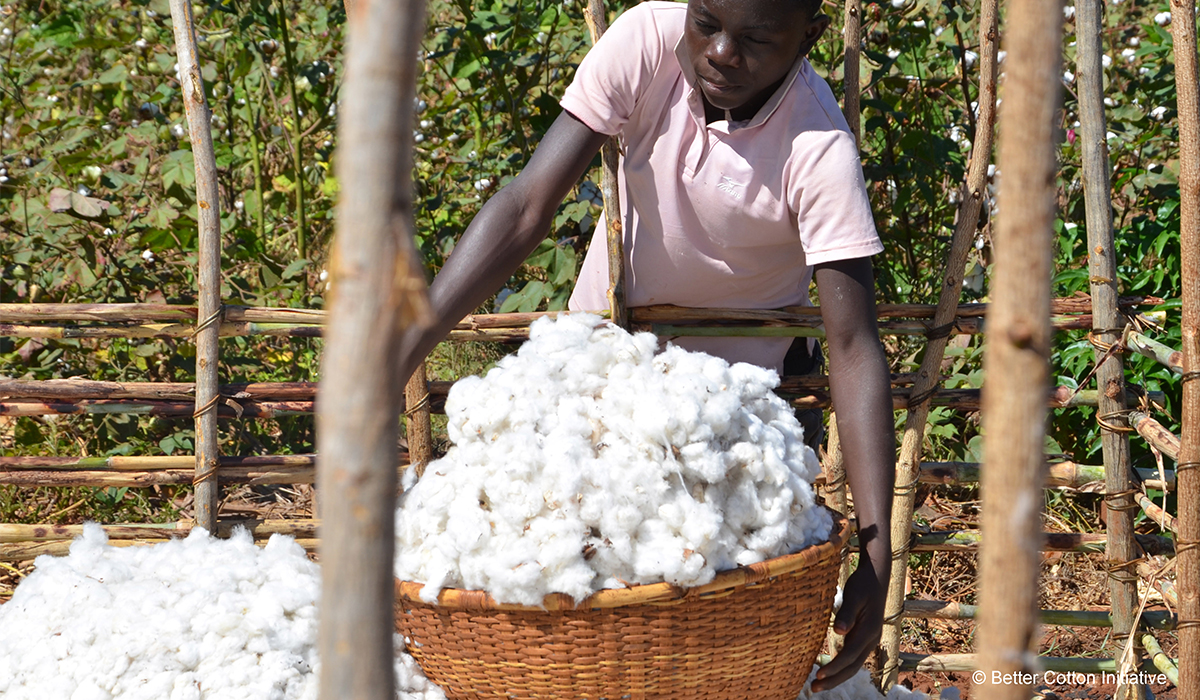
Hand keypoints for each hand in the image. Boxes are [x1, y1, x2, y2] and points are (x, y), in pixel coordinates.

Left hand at [811, 559, 886, 691]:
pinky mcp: (863, 637)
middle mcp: (871, 639)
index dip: (834, 667)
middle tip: (814, 689)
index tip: (819, 675)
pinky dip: (840, 666)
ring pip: (853, 664)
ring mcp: (868, 640)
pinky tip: (828, 670)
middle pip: (853, 667)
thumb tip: (839, 632)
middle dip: (834, 680)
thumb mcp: (854, 595)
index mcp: (869, 631)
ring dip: (836, 676)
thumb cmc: (863, 584)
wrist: (877, 577)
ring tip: (817, 684)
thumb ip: (847, 614)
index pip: (850, 655)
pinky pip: (852, 657)